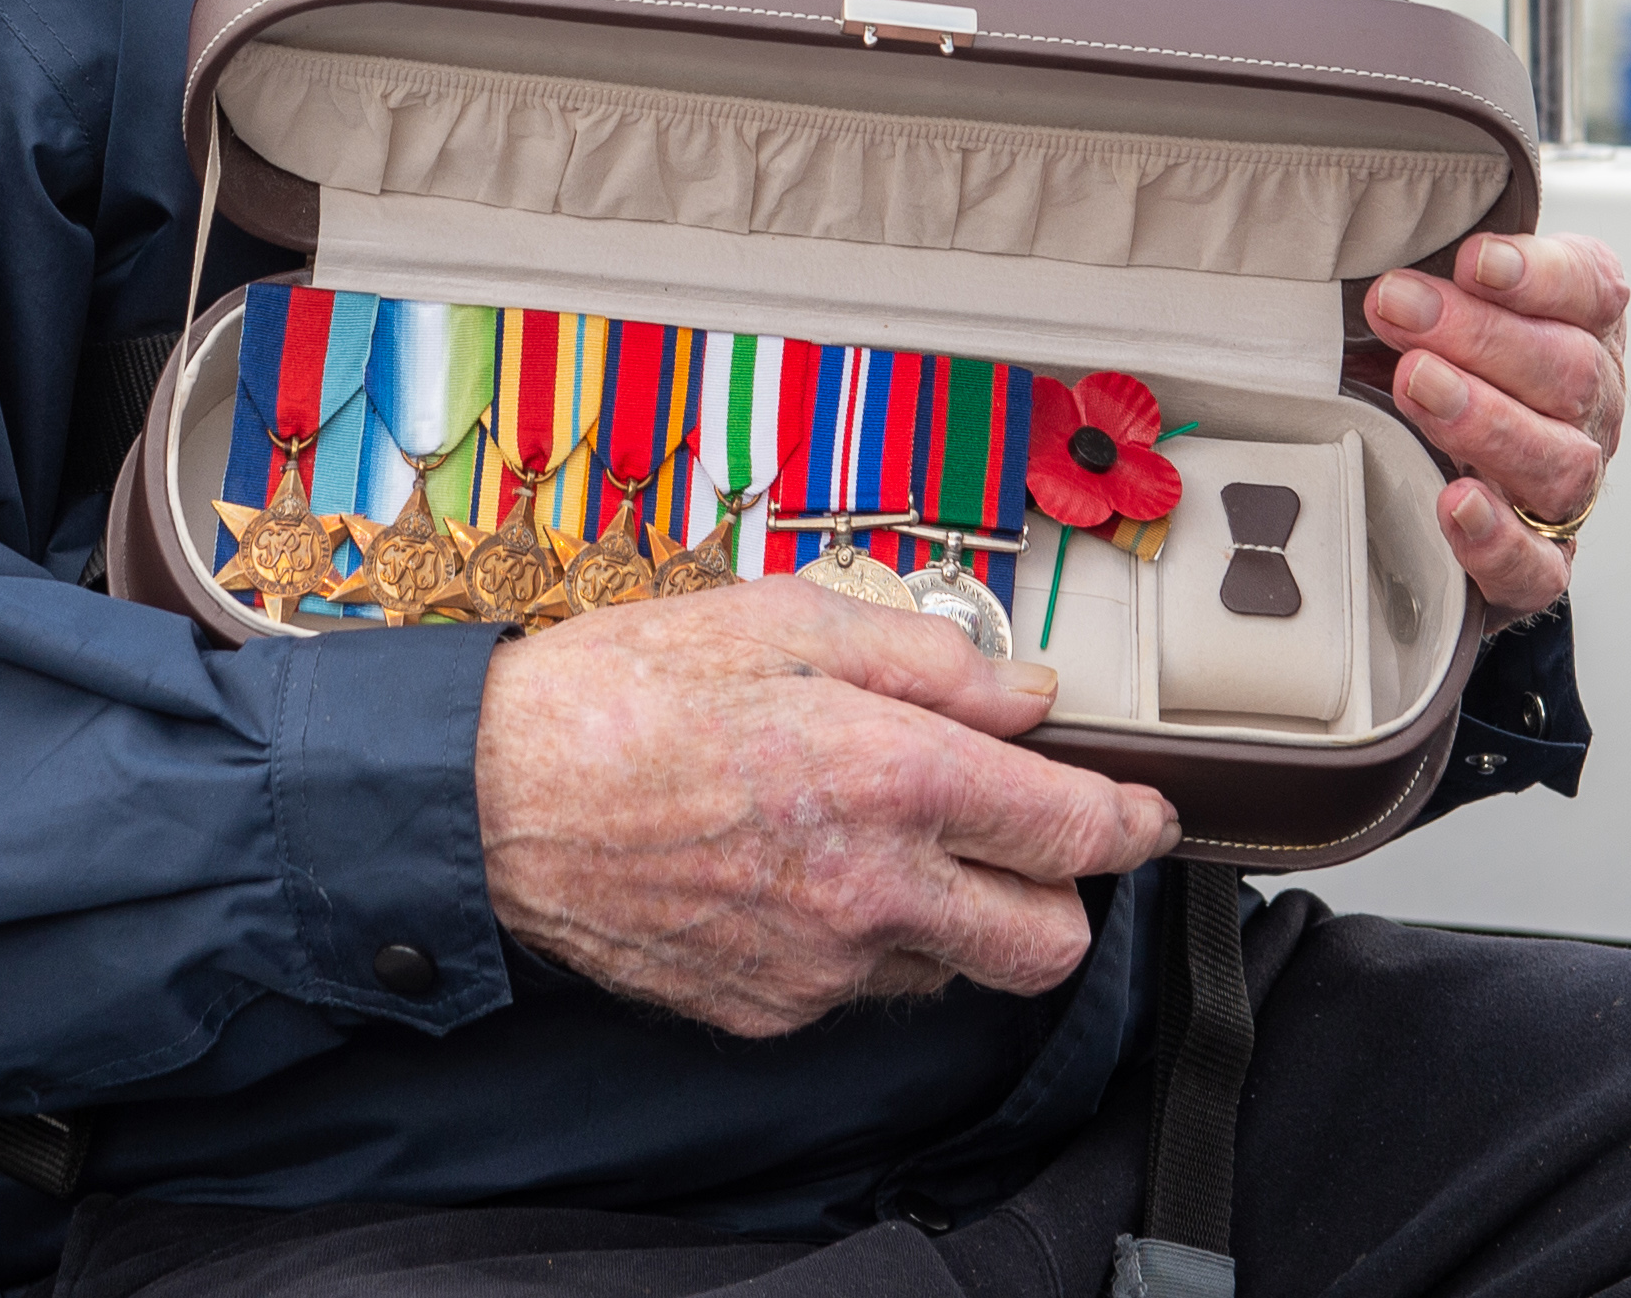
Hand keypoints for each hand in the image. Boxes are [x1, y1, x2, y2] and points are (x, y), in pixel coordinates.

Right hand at [469, 577, 1181, 1038]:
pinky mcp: (768, 1010)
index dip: (1129, 820)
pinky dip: (861, 939)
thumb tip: (1027, 693)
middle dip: (1059, 892)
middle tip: (1020, 828)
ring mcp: (820, 967)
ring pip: (954, 968)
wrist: (486, 802)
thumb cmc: (619, 693)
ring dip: (952, 913)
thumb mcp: (782, 618)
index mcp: (889, 778)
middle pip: (1048, 944)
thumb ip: (928, 657)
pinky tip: (800, 869)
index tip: (1143, 809)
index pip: (1072, 831)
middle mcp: (871, 893)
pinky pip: (859, 986)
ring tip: (878, 835)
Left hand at [1361, 228, 1627, 616]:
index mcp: (1582, 329)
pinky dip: (1498, 536)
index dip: (1539, 275)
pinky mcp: (1541, 562)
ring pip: (1558, 459)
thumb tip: (1369, 251)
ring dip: (1483, 419)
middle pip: (1567, 371)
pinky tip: (1456, 502)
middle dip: (1479, 336)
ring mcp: (1569, 487)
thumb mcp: (1441, 306)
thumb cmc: (1449, 369)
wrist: (1447, 478)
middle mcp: (1589, 407)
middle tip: (1402, 310)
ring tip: (1416, 385)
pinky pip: (1537, 564)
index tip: (1475, 261)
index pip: (1591, 290)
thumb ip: (1432, 276)